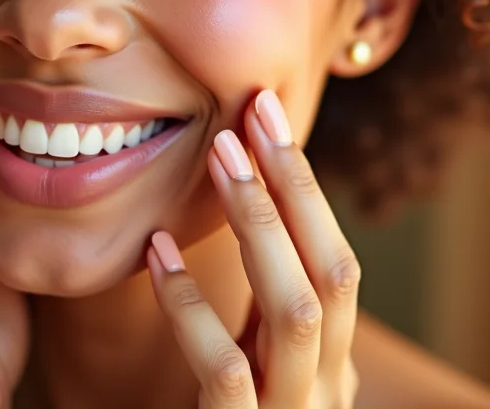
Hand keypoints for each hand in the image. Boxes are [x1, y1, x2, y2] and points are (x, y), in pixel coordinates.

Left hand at [147, 90, 361, 408]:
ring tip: (218, 157)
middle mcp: (325, 388)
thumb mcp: (252, 374)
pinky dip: (193, 309)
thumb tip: (246, 224)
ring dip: (260, 226)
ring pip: (297, 310)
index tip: (264, 110)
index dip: (305, 184)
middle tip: (253, 110)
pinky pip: (226, 373)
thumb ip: (257, 321)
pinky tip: (155, 257)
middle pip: (334, 270)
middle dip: (297, 187)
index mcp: (326, 363)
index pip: (334, 257)